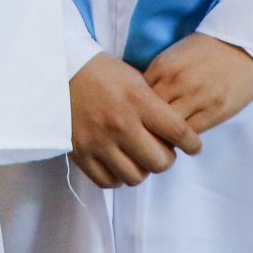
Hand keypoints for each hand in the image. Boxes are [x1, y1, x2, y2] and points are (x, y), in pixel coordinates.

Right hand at [69, 52, 202, 188]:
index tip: (193, 147)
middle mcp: (120, 124)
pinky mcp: (80, 153)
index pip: (178, 132)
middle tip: (161, 150)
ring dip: (141, 169)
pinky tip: (118, 163)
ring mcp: (99, 141)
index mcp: (137, 100)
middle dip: (166, 158)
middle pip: (160, 162)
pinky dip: (117, 177)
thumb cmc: (101, 73)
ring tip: (137, 157)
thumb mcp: (134, 78)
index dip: (192, 144)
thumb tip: (176, 131)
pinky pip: (108, 182)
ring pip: (135, 177)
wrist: (58, 71)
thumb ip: (155, 105)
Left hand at [143, 33, 252, 134]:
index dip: (135, 111)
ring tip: (165, 140)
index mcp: (162, 66)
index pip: (136, 97)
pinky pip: (191, 133)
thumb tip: (141, 103)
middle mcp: (176, 82)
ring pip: (169, 128)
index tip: (137, 119)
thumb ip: (157, 78)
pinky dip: (184, 138)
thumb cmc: (206, 51)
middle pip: (148, 115)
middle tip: (147, 136)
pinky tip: (183, 138)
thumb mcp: (174, 57)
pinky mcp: (216, 111)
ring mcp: (196, 97)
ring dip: (165, 136)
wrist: (244, 45)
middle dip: (146, 127)